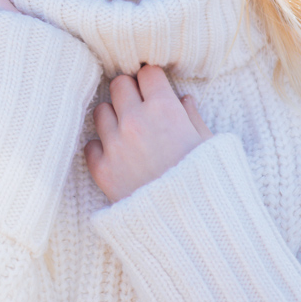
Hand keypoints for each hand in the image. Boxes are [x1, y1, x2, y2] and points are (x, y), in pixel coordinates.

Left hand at [84, 65, 211, 202]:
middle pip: (119, 84)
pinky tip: (117, 157)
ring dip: (113, 118)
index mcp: (165, 109)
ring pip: (101, 111)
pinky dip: (101, 149)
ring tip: (127, 133)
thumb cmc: (208, 184)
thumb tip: (184, 99)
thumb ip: (193, 117)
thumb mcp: (210, 145)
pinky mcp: (102, 170)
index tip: (155, 89)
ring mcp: (115, 145)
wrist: (191, 229)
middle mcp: (136, 121)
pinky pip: (90, 145)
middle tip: (139, 107)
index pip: (147, 72)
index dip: (152, 80)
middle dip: (129, 92)